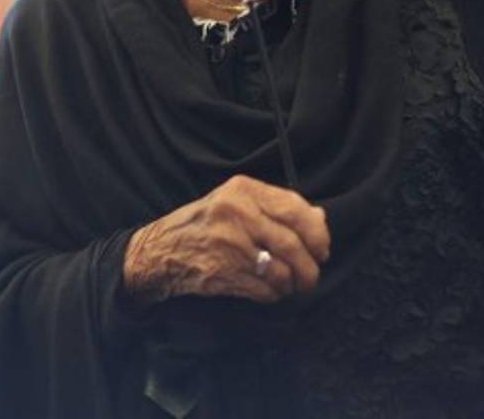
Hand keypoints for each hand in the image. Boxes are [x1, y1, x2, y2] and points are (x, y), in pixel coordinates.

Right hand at [123, 175, 330, 305]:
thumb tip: (320, 218)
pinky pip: (265, 289)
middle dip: (311, 264)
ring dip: (293, 283)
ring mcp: (229, 245)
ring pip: (282, 270)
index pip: (295, 209)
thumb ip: (277, 207)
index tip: (322, 248)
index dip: (317, 232)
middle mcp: (236, 213)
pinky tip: (271, 290)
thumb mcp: (237, 202)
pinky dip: (275, 294)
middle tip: (314, 274)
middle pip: (293, 243)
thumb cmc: (206, 224)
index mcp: (243, 190)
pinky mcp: (222, 273)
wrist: (161, 250)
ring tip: (292, 285)